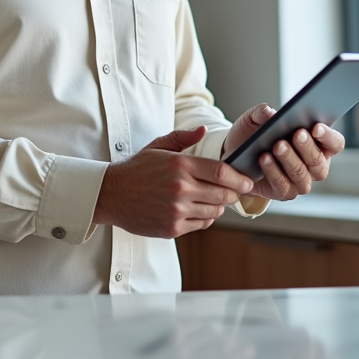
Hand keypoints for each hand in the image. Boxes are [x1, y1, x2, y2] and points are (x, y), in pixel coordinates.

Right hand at [94, 126, 254, 237]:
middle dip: (232, 193)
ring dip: (216, 206)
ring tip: (205, 199)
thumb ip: (182, 138)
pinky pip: (201, 224)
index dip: (240, 179)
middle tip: (230, 191)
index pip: (222, 173)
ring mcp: (177, 210)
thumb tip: (203, 130)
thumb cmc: (136, 169)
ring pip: (215, 211)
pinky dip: (203, 218)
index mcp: (179, 165)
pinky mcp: (172, 227)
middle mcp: (180, 188)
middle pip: (224, 194)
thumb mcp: (157, 147)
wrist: (111, 194)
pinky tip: (193, 209)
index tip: (247, 181)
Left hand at [223, 103, 345, 200]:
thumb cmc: (253, 133)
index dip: (328, 136)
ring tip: (277, 146)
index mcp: (318, 144)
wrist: (234, 153)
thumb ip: (261, 112)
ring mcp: (300, 181)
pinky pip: (283, 185)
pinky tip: (265, 159)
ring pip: (302, 174)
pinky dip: (274, 171)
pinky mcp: (284, 193)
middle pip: (319, 161)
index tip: (315, 126)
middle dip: (307, 147)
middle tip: (297, 134)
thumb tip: (269, 112)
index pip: (335, 143)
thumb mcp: (254, 118)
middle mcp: (314, 165)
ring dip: (290, 159)